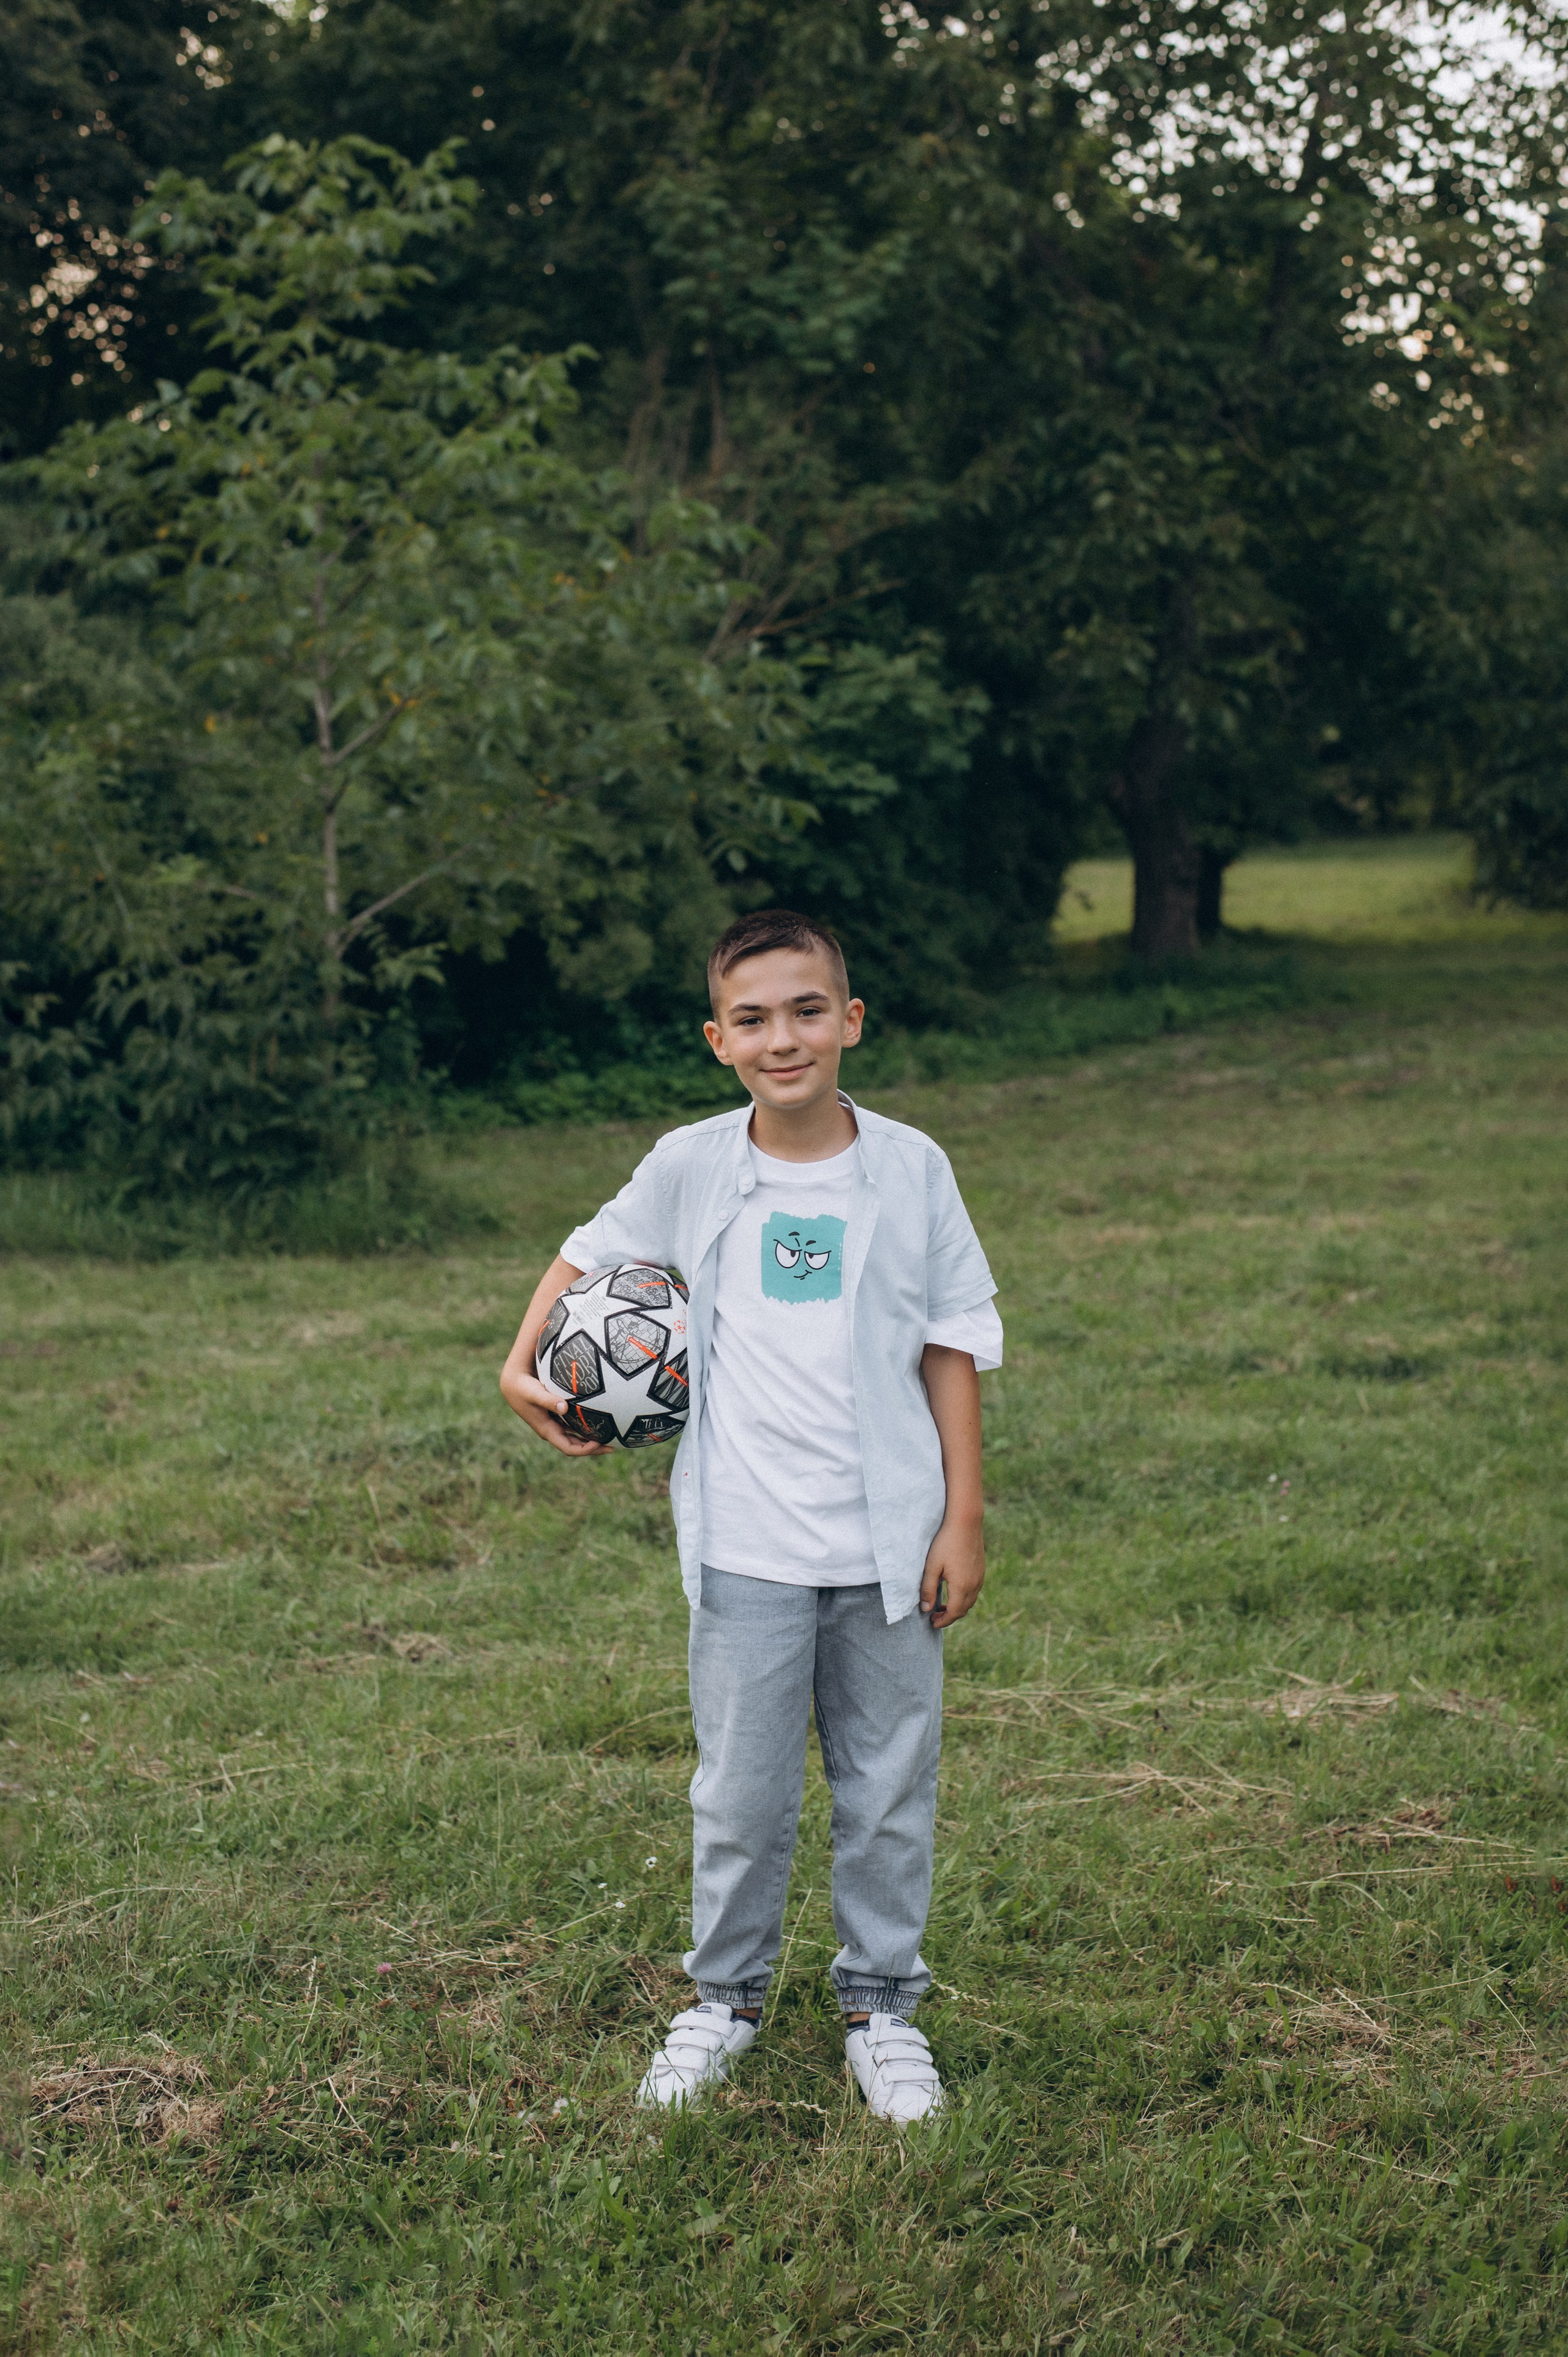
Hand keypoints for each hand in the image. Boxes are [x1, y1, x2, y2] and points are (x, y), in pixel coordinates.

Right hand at [499, 1366, 615, 1456]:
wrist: (513, 1384)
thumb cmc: (523, 1388)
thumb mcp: (534, 1393)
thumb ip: (548, 1400)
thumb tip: (564, 1407)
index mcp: (547, 1430)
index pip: (569, 1448)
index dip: (585, 1450)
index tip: (600, 1443)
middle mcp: (552, 1430)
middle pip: (576, 1446)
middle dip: (594, 1448)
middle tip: (613, 1446)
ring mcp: (554, 1424)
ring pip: (576, 1437)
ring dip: (592, 1439)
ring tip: (611, 1437)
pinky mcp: (556, 1416)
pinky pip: (574, 1426)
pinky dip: (586, 1427)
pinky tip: (599, 1422)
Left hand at [918, 1514, 983, 1630]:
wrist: (965, 1522)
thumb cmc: (945, 1543)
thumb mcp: (932, 1566)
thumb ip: (927, 1589)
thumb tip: (925, 1609)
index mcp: (962, 1587)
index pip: (954, 1613)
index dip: (943, 1621)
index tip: (932, 1623)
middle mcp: (974, 1585)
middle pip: (963, 1610)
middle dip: (949, 1616)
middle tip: (934, 1616)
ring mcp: (980, 1577)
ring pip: (970, 1601)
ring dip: (957, 1607)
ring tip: (942, 1605)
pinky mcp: (981, 1569)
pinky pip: (974, 1590)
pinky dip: (963, 1597)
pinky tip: (953, 1590)